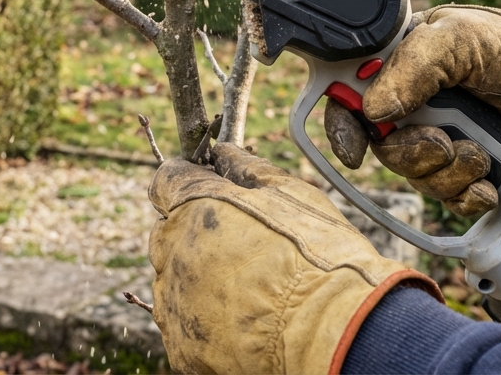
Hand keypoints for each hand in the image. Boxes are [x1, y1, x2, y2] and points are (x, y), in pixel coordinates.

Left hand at [148, 143, 440, 374]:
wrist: (335, 330)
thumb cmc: (317, 254)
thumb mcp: (289, 194)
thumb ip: (246, 168)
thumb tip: (222, 151)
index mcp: (192, 207)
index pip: (165, 180)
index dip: (190, 181)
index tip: (212, 188)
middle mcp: (171, 254)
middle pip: (168, 233)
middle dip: (195, 232)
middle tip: (244, 244)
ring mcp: (174, 306)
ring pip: (175, 282)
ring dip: (200, 278)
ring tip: (252, 288)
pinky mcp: (183, 350)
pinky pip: (185, 326)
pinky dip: (207, 321)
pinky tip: (247, 320)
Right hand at [325, 0, 500, 217]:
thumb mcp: (458, 38)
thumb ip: (411, 67)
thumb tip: (373, 108)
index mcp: (400, 65)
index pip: (350, 97)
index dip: (343, 126)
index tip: (354, 149)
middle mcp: (416, 103)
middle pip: (384, 148)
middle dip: (413, 154)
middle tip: (444, 145)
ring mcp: (442, 137)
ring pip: (417, 178)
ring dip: (448, 175)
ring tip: (481, 156)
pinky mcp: (469, 169)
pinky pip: (450, 199)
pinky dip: (468, 197)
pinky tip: (489, 185)